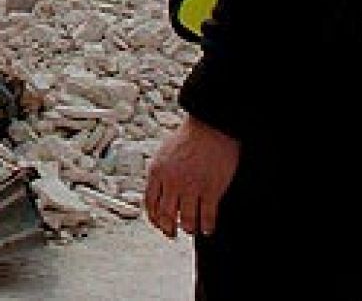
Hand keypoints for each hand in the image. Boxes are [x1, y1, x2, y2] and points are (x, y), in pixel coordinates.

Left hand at [145, 115, 239, 237]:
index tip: (160, 224)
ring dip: (190, 229)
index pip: (149, 204)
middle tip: (173, 233)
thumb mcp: (164, 154)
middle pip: (165, 216)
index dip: (154, 219)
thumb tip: (157, 194)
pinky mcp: (211, 190)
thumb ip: (159, 175)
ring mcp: (192, 187)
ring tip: (194, 229)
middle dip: (168, 229)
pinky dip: (207, 227)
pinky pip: (207, 217)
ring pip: (187, 221)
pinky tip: (208, 228)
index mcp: (157, 172)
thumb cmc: (188, 139)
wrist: (211, 127)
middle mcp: (172, 182)